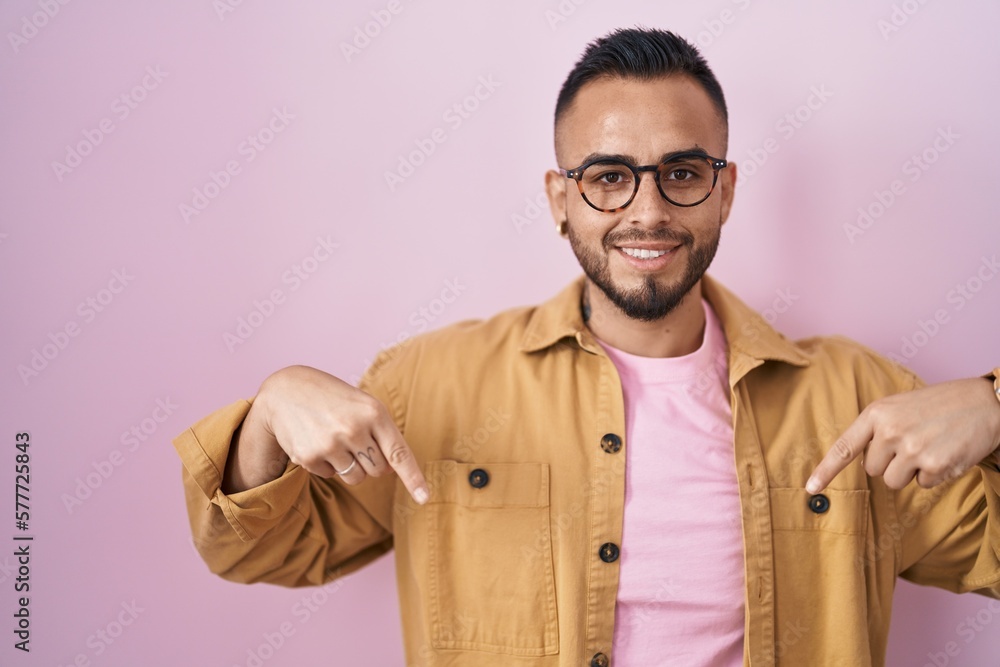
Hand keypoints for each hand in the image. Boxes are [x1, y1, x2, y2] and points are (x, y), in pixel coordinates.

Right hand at [254, 365, 428, 503]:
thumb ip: (382, 434)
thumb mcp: (363, 405)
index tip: (424, 498)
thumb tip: (392, 471)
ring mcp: (330, 444)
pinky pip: (331, 476)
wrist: (286, 390)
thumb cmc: (334, 399)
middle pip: (378, 471)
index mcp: (374, 412)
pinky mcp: (309, 457)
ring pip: (356, 478)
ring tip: (334, 439)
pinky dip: (327, 464)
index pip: (398, 453)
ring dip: (349, 466)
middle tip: (353, 439)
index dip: (413, 478)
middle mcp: (354, 429)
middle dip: (370, 462)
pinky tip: (316, 440)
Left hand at [807, 377, 999, 492]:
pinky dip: (933, 475)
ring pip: (892, 481)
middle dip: (889, 463)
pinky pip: (921, 485)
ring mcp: (912, 449)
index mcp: (876, 413)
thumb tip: (860, 463)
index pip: (844, 447)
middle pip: (871, 470)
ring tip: (928, 447)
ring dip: (910, 472)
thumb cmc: (937, 405)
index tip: (810, 488)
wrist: (983, 402)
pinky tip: (945, 453)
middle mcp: (890, 431)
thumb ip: (876, 430)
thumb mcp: (898, 407)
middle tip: (913, 442)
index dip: (826, 470)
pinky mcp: (934, 466)